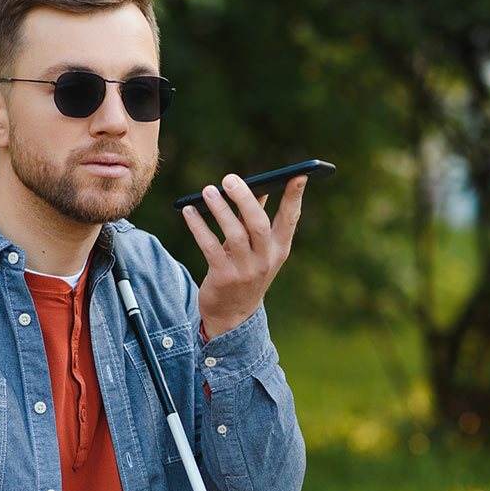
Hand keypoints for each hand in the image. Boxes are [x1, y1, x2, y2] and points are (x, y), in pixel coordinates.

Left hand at [183, 173, 306, 338]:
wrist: (233, 316)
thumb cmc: (245, 272)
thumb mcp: (256, 249)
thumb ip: (253, 221)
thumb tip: (250, 188)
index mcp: (280, 249)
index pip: (291, 218)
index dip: (295, 197)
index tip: (299, 174)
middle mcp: (266, 259)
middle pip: (259, 225)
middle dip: (246, 199)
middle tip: (230, 178)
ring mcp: (246, 270)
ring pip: (235, 235)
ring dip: (220, 210)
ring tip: (208, 190)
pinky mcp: (224, 278)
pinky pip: (210, 247)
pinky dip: (199, 227)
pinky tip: (189, 211)